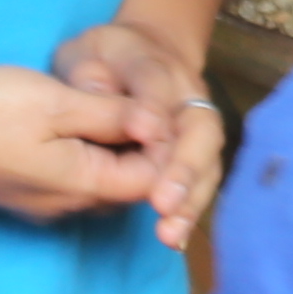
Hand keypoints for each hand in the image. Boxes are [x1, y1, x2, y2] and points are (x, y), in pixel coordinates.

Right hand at [0, 65, 167, 226]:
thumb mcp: (55, 102)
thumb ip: (112, 114)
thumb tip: (161, 124)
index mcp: (84, 185)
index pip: (153, 177)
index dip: (164, 140)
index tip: (158, 100)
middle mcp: (68, 205)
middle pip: (130, 183)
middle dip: (144, 145)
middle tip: (142, 98)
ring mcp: (43, 203)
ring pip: (101, 179)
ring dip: (114, 146)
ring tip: (112, 103)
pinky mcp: (23, 192)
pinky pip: (74, 178)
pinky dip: (87, 150)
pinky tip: (76, 118)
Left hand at [55, 20, 227, 248]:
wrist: (143, 56)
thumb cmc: (104, 61)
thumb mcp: (85, 55)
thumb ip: (89, 76)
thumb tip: (96, 98)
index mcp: (156, 64)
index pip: (157, 84)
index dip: (152, 109)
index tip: (143, 133)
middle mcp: (189, 97)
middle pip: (199, 130)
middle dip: (183, 168)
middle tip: (162, 202)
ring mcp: (199, 128)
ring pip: (207, 162)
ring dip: (191, 199)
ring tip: (170, 232)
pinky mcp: (198, 155)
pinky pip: (201, 184)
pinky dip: (189, 212)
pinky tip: (174, 237)